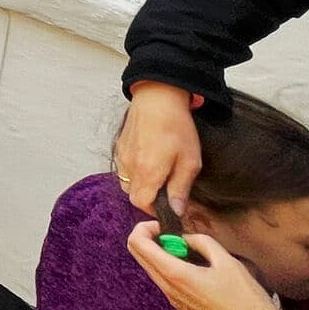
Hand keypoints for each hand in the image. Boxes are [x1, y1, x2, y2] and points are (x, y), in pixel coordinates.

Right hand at [115, 81, 202, 213]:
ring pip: (127, 183)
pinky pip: (124, 169)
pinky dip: (134, 172)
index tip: (168, 206)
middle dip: (148, 199)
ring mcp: (122, 157)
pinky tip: (148, 160)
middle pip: (133, 196)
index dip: (156, 210)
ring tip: (157, 174)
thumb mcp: (189, 161)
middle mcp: (130, 168)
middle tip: (166, 190)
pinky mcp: (119, 148)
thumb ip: (180, 189)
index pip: (143, 204)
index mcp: (148, 174)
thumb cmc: (176, 127)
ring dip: (140, 186)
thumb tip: (177, 211)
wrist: (157, 98)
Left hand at [127, 222, 279, 309]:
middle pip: (138, 256)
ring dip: (160, 254)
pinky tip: (194, 268)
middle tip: (173, 235)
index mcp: (175, 275)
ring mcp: (173, 301)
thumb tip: (184, 238)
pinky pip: (164, 282)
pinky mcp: (181, 308)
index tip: (164, 226)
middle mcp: (168, 289)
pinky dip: (169, 268)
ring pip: (151, 270)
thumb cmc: (245, 296)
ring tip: (188, 251)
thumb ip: (201, 242)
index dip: (144, 228)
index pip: (137, 244)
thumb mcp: (226, 260)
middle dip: (149, 239)